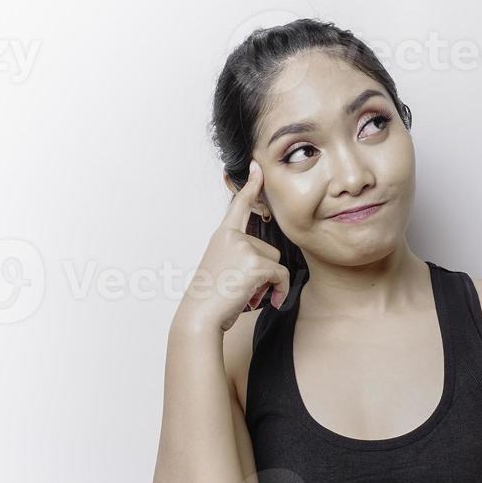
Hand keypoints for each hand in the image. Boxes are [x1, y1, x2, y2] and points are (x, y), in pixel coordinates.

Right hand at [175, 160, 290, 334]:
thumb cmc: (210, 298)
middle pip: (268, 249)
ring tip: (246, 294)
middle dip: (264, 272)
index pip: (239, 206)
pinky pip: (281, 276)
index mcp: (222, 236)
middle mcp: (232, 237)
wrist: (200, 315)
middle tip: (241, 288)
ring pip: (276, 263)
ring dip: (270, 283)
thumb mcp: (222, 269)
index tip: (257, 167)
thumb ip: (240, 258)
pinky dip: (280, 291)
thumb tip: (270, 268)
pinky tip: (268, 301)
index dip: (250, 186)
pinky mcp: (256, 263)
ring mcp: (244, 248)